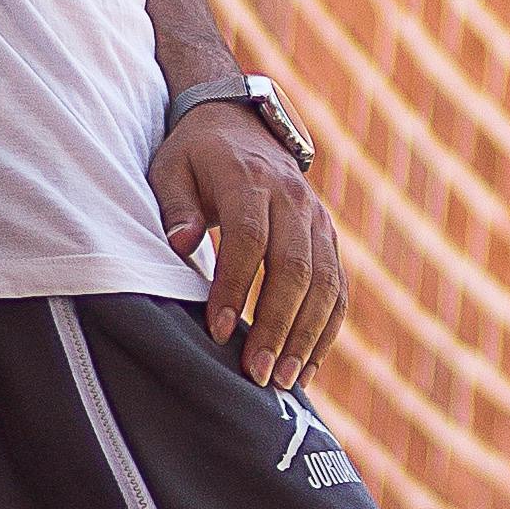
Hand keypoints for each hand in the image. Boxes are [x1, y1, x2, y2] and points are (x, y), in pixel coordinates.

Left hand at [149, 106, 345, 393]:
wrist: (243, 126)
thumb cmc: (195, 157)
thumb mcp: (171, 169)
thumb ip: (175, 206)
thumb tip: (180, 244)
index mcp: (250, 179)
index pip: (248, 237)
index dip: (235, 286)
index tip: (217, 331)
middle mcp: (294, 199)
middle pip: (295, 266)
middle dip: (277, 325)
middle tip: (256, 374)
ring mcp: (317, 220)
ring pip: (326, 283)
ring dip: (307, 336)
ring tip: (284, 382)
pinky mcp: (328, 239)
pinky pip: (339, 289)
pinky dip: (326, 331)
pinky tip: (306, 367)